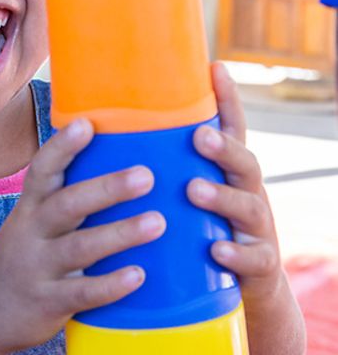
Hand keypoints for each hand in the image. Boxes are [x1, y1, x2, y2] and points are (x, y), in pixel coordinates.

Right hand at [0, 118, 165, 352]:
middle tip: (147, 175)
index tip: (85, 124)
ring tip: (158, 222)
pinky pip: (81, 293)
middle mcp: (30, 233)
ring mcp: (37, 268)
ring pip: (79, 247)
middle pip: (66, 204)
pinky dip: (110, 284)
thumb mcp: (31, 225)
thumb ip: (64, 202)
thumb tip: (120, 170)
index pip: (41, 171)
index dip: (62, 147)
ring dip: (119, 233)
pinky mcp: (47, 303)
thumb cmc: (21, 260)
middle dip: (106, 189)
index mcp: (29, 209)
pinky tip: (139, 275)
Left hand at [186, 62, 305, 353]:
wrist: (235, 291)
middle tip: (200, 136)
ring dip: (222, 197)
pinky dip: (234, 254)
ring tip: (194, 189)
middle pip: (245, 163)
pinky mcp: (257, 267)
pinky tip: (216, 249)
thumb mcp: (181, 194)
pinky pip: (251, 260)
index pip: (231, 130)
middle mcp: (245, 194)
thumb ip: (160, 163)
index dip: (227, 100)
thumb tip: (102, 123)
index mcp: (225, 173)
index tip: (214, 68)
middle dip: (224, 148)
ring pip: (249, 207)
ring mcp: (255, 230)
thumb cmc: (195, 230)